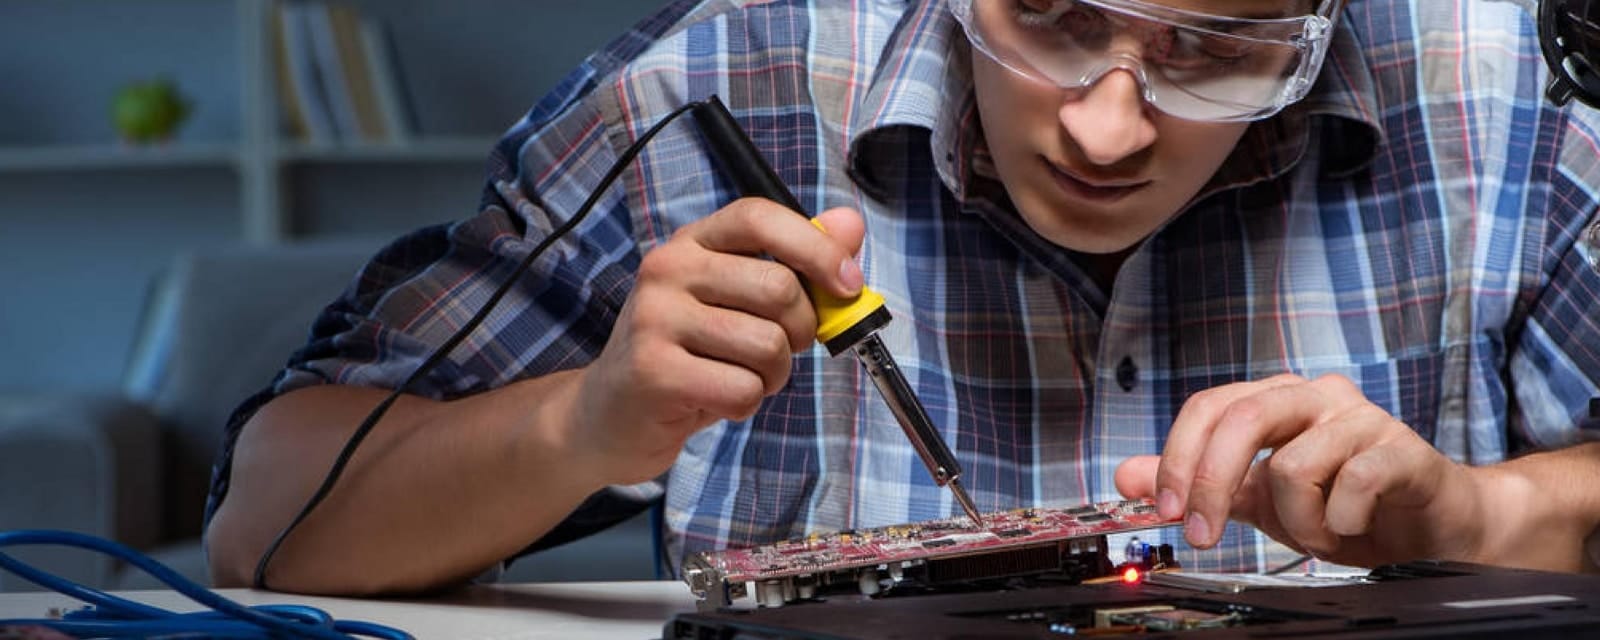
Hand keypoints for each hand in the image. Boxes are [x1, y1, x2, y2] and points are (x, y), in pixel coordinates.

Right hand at [569, 200, 864, 484]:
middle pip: (778, 287)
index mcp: (692, 242)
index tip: (848, 284)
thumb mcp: (736, 300)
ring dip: (773, 375)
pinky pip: (742, 389)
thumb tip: (849, 225)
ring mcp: (655, 319)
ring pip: (767, 345)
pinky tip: (716, 399)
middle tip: (780, 351)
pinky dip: (746, 404)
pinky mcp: (653, 371)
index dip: (815, 247)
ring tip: (741, 378)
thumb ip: (795, 261)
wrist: (608, 413)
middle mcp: (667, 269)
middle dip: (802, 331)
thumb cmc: (686, 353)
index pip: (759, 216)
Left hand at [1114, 373, 1490, 567]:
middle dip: (1212, 482)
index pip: (1209, 407)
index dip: (1178, 459)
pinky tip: (1351, 528)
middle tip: (1202, 535)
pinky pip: (1352, 484)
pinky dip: (1339, 523)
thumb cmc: (1343, 502)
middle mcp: (1316, 396)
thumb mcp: (1256, 498)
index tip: (1167, 512)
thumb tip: (1126, 474)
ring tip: (1317, 533)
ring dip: (1295, 521)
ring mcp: (1361, 417)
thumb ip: (1198, 483)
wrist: (1428, 526)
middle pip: (1243, 416)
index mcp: (1276, 399)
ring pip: (1293, 465)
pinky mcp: (1403, 448)